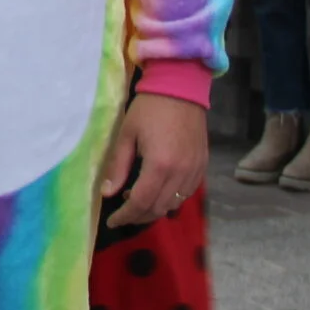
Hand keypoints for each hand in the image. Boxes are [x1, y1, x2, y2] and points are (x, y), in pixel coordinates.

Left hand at [101, 91, 208, 228]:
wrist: (181, 88)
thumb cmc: (149, 109)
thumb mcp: (126, 135)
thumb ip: (117, 167)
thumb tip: (107, 193)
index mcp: (159, 165)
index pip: (141, 202)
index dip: (126, 216)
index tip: (112, 221)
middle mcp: (180, 173)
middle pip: (158, 208)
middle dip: (138, 216)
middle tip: (122, 214)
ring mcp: (195, 171)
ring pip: (174, 204)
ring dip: (154, 209)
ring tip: (136, 200)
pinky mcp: (202, 166)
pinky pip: (186, 194)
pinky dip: (170, 199)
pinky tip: (157, 191)